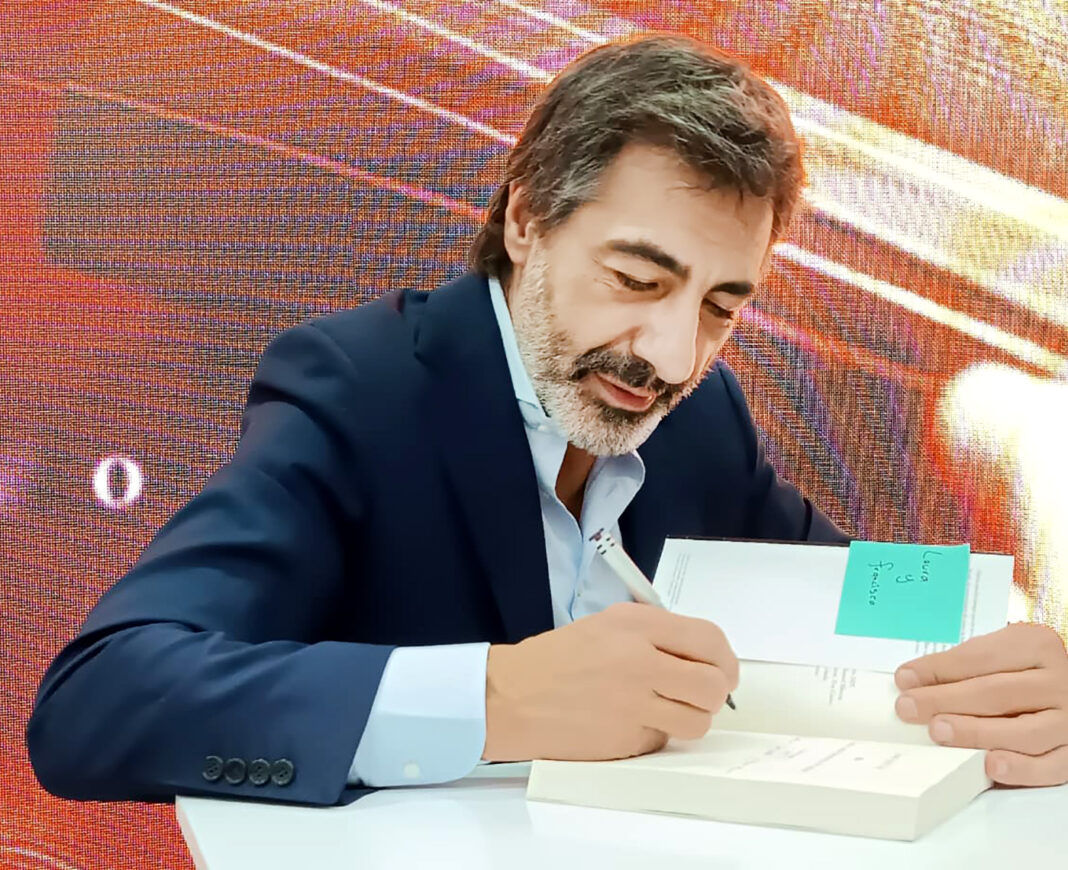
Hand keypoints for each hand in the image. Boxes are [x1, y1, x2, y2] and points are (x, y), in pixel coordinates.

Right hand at [481, 601, 738, 762]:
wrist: (511, 696)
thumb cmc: (557, 658)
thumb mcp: (607, 625)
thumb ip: (655, 633)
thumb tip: (702, 655)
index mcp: (636, 625)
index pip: (708, 640)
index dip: (724, 659)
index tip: (722, 670)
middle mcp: (640, 661)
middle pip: (713, 685)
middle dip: (715, 693)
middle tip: (700, 695)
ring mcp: (633, 704)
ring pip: (698, 721)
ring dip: (691, 718)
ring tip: (668, 710)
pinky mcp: (625, 739)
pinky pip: (663, 740)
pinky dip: (656, 734)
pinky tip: (631, 722)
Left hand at [894, 622, 1067, 785]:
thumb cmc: (1029, 666)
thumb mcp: (1001, 650)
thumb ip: (960, 665)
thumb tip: (910, 681)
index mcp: (1036, 646)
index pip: (980, 658)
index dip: (939, 670)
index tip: (904, 680)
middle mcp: (1057, 682)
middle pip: (997, 693)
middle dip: (947, 701)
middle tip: (910, 708)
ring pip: (1024, 731)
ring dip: (976, 733)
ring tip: (939, 733)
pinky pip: (1051, 766)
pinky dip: (1021, 769)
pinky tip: (990, 766)